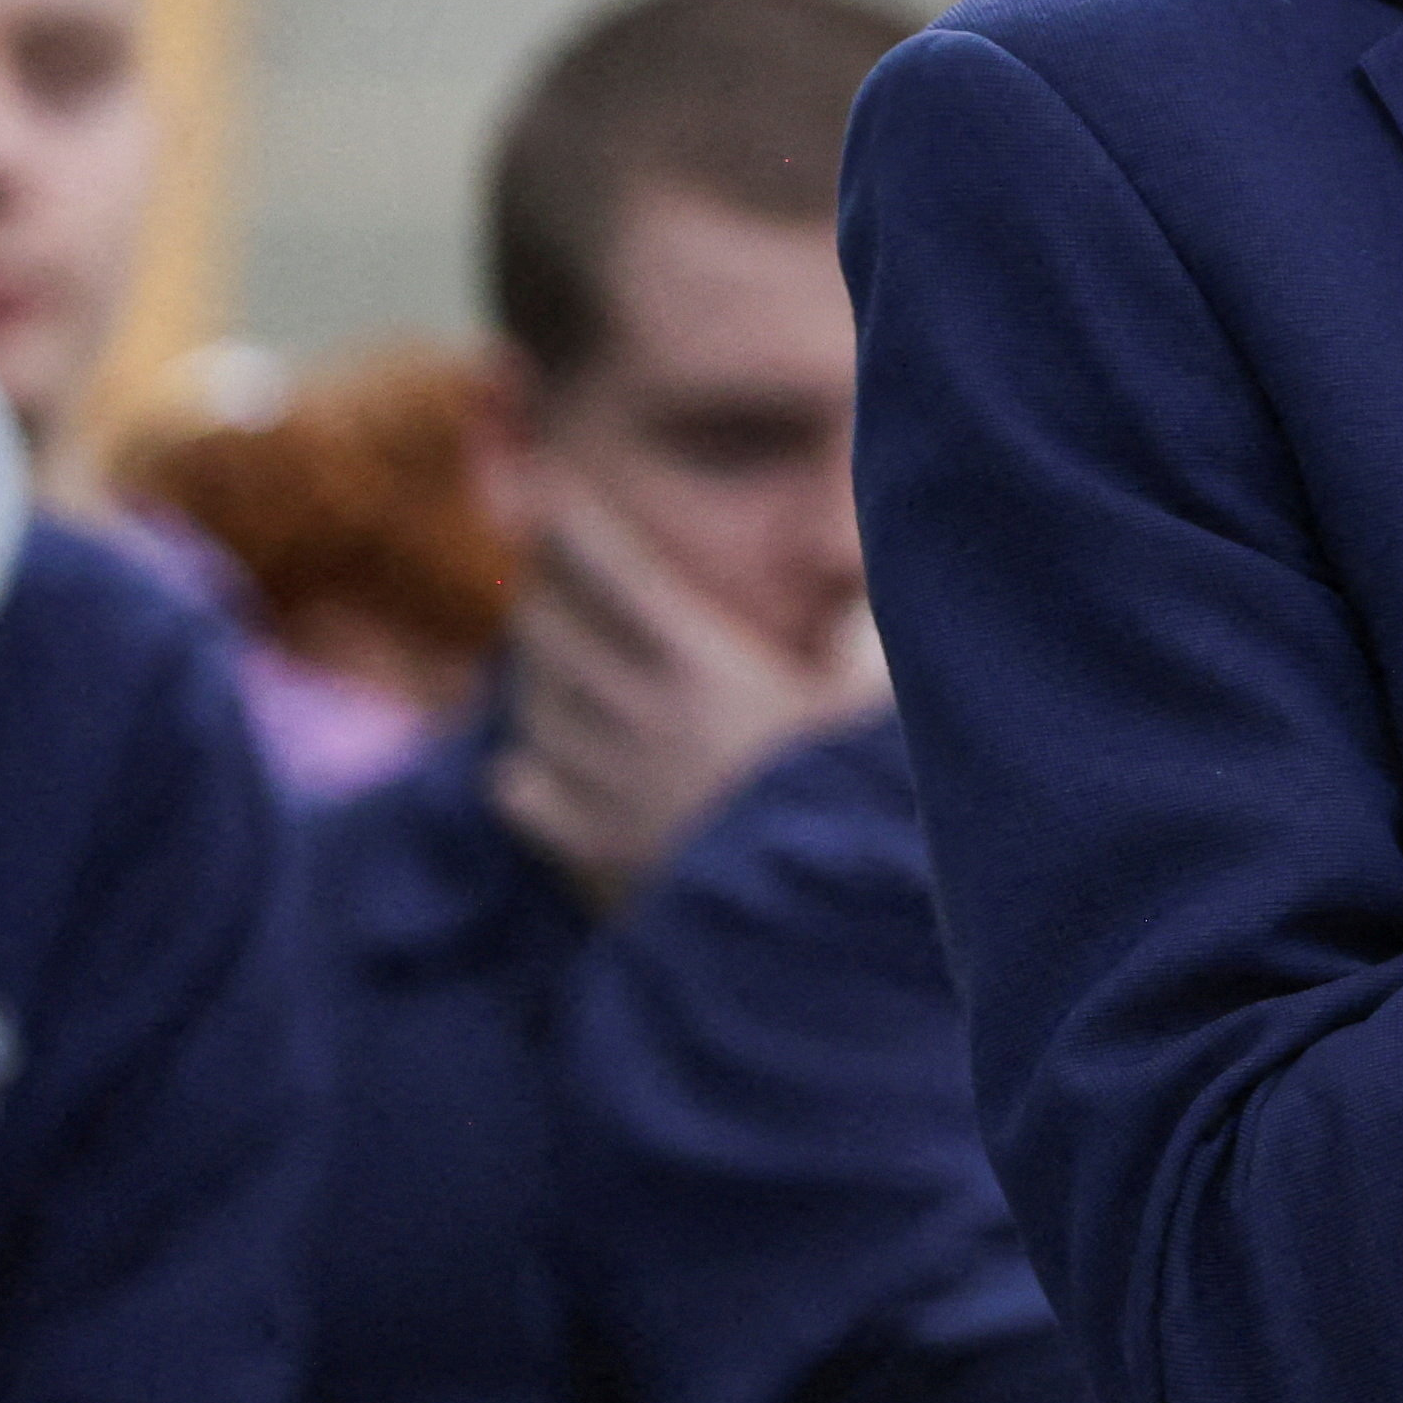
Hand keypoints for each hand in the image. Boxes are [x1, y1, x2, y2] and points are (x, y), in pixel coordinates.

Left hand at [487, 482, 883, 911]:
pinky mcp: (610, 850)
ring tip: (549, 659)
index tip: (552, 491)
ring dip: (535, 677)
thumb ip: (858, 631)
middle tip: (549, 577)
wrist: (827, 912)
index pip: (617, 572)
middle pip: (552, 635)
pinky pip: (535, 801)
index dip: (575, 525)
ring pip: (537, 711)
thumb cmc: (861, 789)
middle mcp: (643, 718)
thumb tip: (847, 603)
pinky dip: (526, 779)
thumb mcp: (877, 697)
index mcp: (705, 666)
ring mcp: (618, 786)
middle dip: (542, 594)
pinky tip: (527, 769)